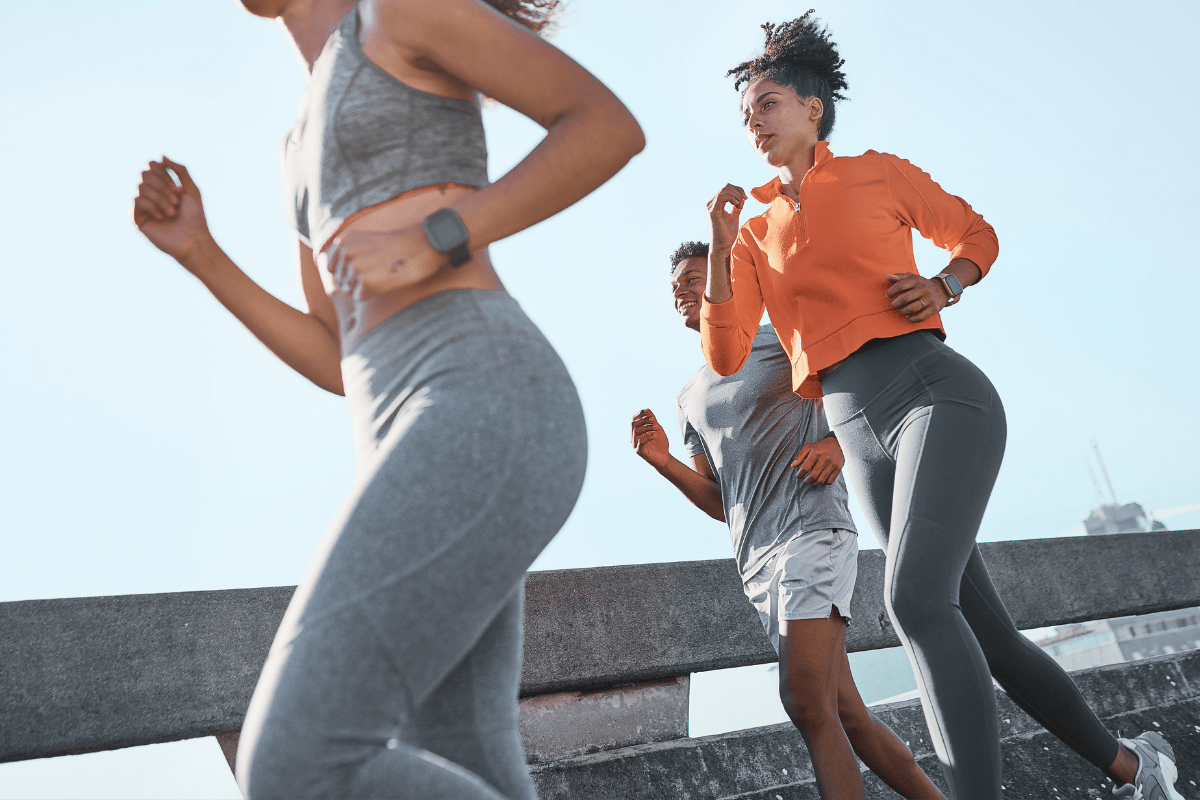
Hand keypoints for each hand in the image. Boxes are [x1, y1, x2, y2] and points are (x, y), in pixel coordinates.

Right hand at [131, 157, 213, 264]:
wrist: (193, 239)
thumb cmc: (195, 216)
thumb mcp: (191, 189)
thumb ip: (180, 170)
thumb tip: (160, 156)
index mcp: (161, 186)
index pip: (151, 166)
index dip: (163, 174)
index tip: (178, 189)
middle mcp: (149, 194)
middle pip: (144, 174)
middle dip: (163, 187)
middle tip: (176, 201)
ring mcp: (141, 206)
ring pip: (140, 187)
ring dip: (160, 198)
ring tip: (172, 212)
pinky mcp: (135, 218)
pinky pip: (135, 200)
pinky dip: (152, 206)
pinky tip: (162, 217)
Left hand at [320, 226, 448, 299]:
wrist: (424, 245)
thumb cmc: (399, 247)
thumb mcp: (367, 242)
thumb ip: (349, 255)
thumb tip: (338, 278)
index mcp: (344, 240)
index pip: (333, 269)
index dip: (349, 273)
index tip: (369, 267)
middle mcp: (345, 252)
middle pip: (342, 281)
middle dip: (357, 281)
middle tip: (380, 270)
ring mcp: (354, 267)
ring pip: (350, 290)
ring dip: (366, 287)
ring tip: (384, 273)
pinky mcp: (365, 281)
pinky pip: (361, 297)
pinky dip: (373, 294)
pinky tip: (386, 281)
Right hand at [631, 409, 668, 469]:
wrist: (665, 457)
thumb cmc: (660, 443)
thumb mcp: (657, 428)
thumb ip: (652, 420)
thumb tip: (647, 409)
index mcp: (636, 431)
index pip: (633, 419)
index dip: (639, 414)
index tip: (648, 411)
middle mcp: (633, 437)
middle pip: (633, 424)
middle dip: (644, 420)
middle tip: (654, 420)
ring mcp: (635, 444)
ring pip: (636, 431)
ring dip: (647, 427)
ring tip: (656, 428)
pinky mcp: (639, 451)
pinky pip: (640, 441)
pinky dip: (648, 436)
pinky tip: (655, 435)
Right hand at [706, 184, 745, 253]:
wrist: (722, 247)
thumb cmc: (727, 234)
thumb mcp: (734, 217)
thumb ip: (736, 207)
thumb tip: (742, 198)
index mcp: (715, 204)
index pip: (726, 188)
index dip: (738, 190)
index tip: (746, 198)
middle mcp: (711, 204)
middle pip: (726, 187)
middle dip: (738, 191)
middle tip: (744, 200)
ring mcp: (711, 207)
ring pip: (724, 190)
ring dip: (736, 195)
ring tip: (740, 205)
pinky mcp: (713, 212)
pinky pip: (722, 197)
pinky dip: (732, 198)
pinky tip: (736, 205)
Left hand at [791, 435, 844, 484]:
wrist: (837, 443)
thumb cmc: (821, 446)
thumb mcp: (808, 447)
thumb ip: (800, 456)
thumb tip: (793, 465)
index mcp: (815, 453)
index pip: (805, 468)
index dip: (799, 474)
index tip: (798, 476)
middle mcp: (824, 459)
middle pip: (813, 476)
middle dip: (806, 481)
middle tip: (804, 480)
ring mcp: (832, 464)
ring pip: (821, 480)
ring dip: (814, 483)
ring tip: (811, 482)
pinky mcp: (838, 468)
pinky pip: (829, 481)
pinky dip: (823, 483)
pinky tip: (820, 480)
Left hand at [885, 272, 948, 322]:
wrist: (943, 289)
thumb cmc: (922, 284)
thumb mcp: (912, 277)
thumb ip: (899, 277)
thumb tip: (886, 276)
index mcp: (917, 280)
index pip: (900, 286)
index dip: (891, 291)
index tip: (888, 295)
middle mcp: (924, 289)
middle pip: (904, 298)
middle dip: (895, 304)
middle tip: (894, 305)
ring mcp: (929, 299)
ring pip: (912, 308)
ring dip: (903, 311)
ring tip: (902, 310)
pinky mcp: (934, 308)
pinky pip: (920, 317)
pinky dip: (912, 319)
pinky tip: (909, 317)